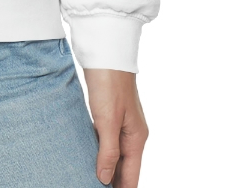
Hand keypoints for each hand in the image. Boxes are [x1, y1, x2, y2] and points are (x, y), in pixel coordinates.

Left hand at [81, 68, 148, 186]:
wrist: (105, 51)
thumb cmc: (109, 82)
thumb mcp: (107, 120)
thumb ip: (107, 151)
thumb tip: (105, 179)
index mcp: (136, 137)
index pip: (132, 177)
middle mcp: (132, 133)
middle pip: (125, 169)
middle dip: (114, 182)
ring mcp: (121, 124)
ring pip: (115, 155)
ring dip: (106, 169)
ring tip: (91, 181)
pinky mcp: (110, 114)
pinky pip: (106, 141)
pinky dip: (100, 152)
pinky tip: (90, 158)